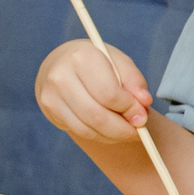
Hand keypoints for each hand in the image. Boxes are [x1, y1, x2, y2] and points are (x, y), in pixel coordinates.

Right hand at [36, 38, 153, 145]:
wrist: (63, 61)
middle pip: (96, 115)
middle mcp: (61, 76)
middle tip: (139, 131)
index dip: (129, 109)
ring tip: (128, 132)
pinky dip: (100, 136)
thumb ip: (134, 81)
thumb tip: (144, 103)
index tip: (143, 116)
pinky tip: (111, 132)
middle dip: (122, 128)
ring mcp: (51, 95)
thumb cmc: (98, 62)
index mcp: (82, 58)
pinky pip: (78, 131)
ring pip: (87, 128)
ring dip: (112, 135)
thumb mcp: (120, 63)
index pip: (109, 93)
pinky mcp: (49, 109)